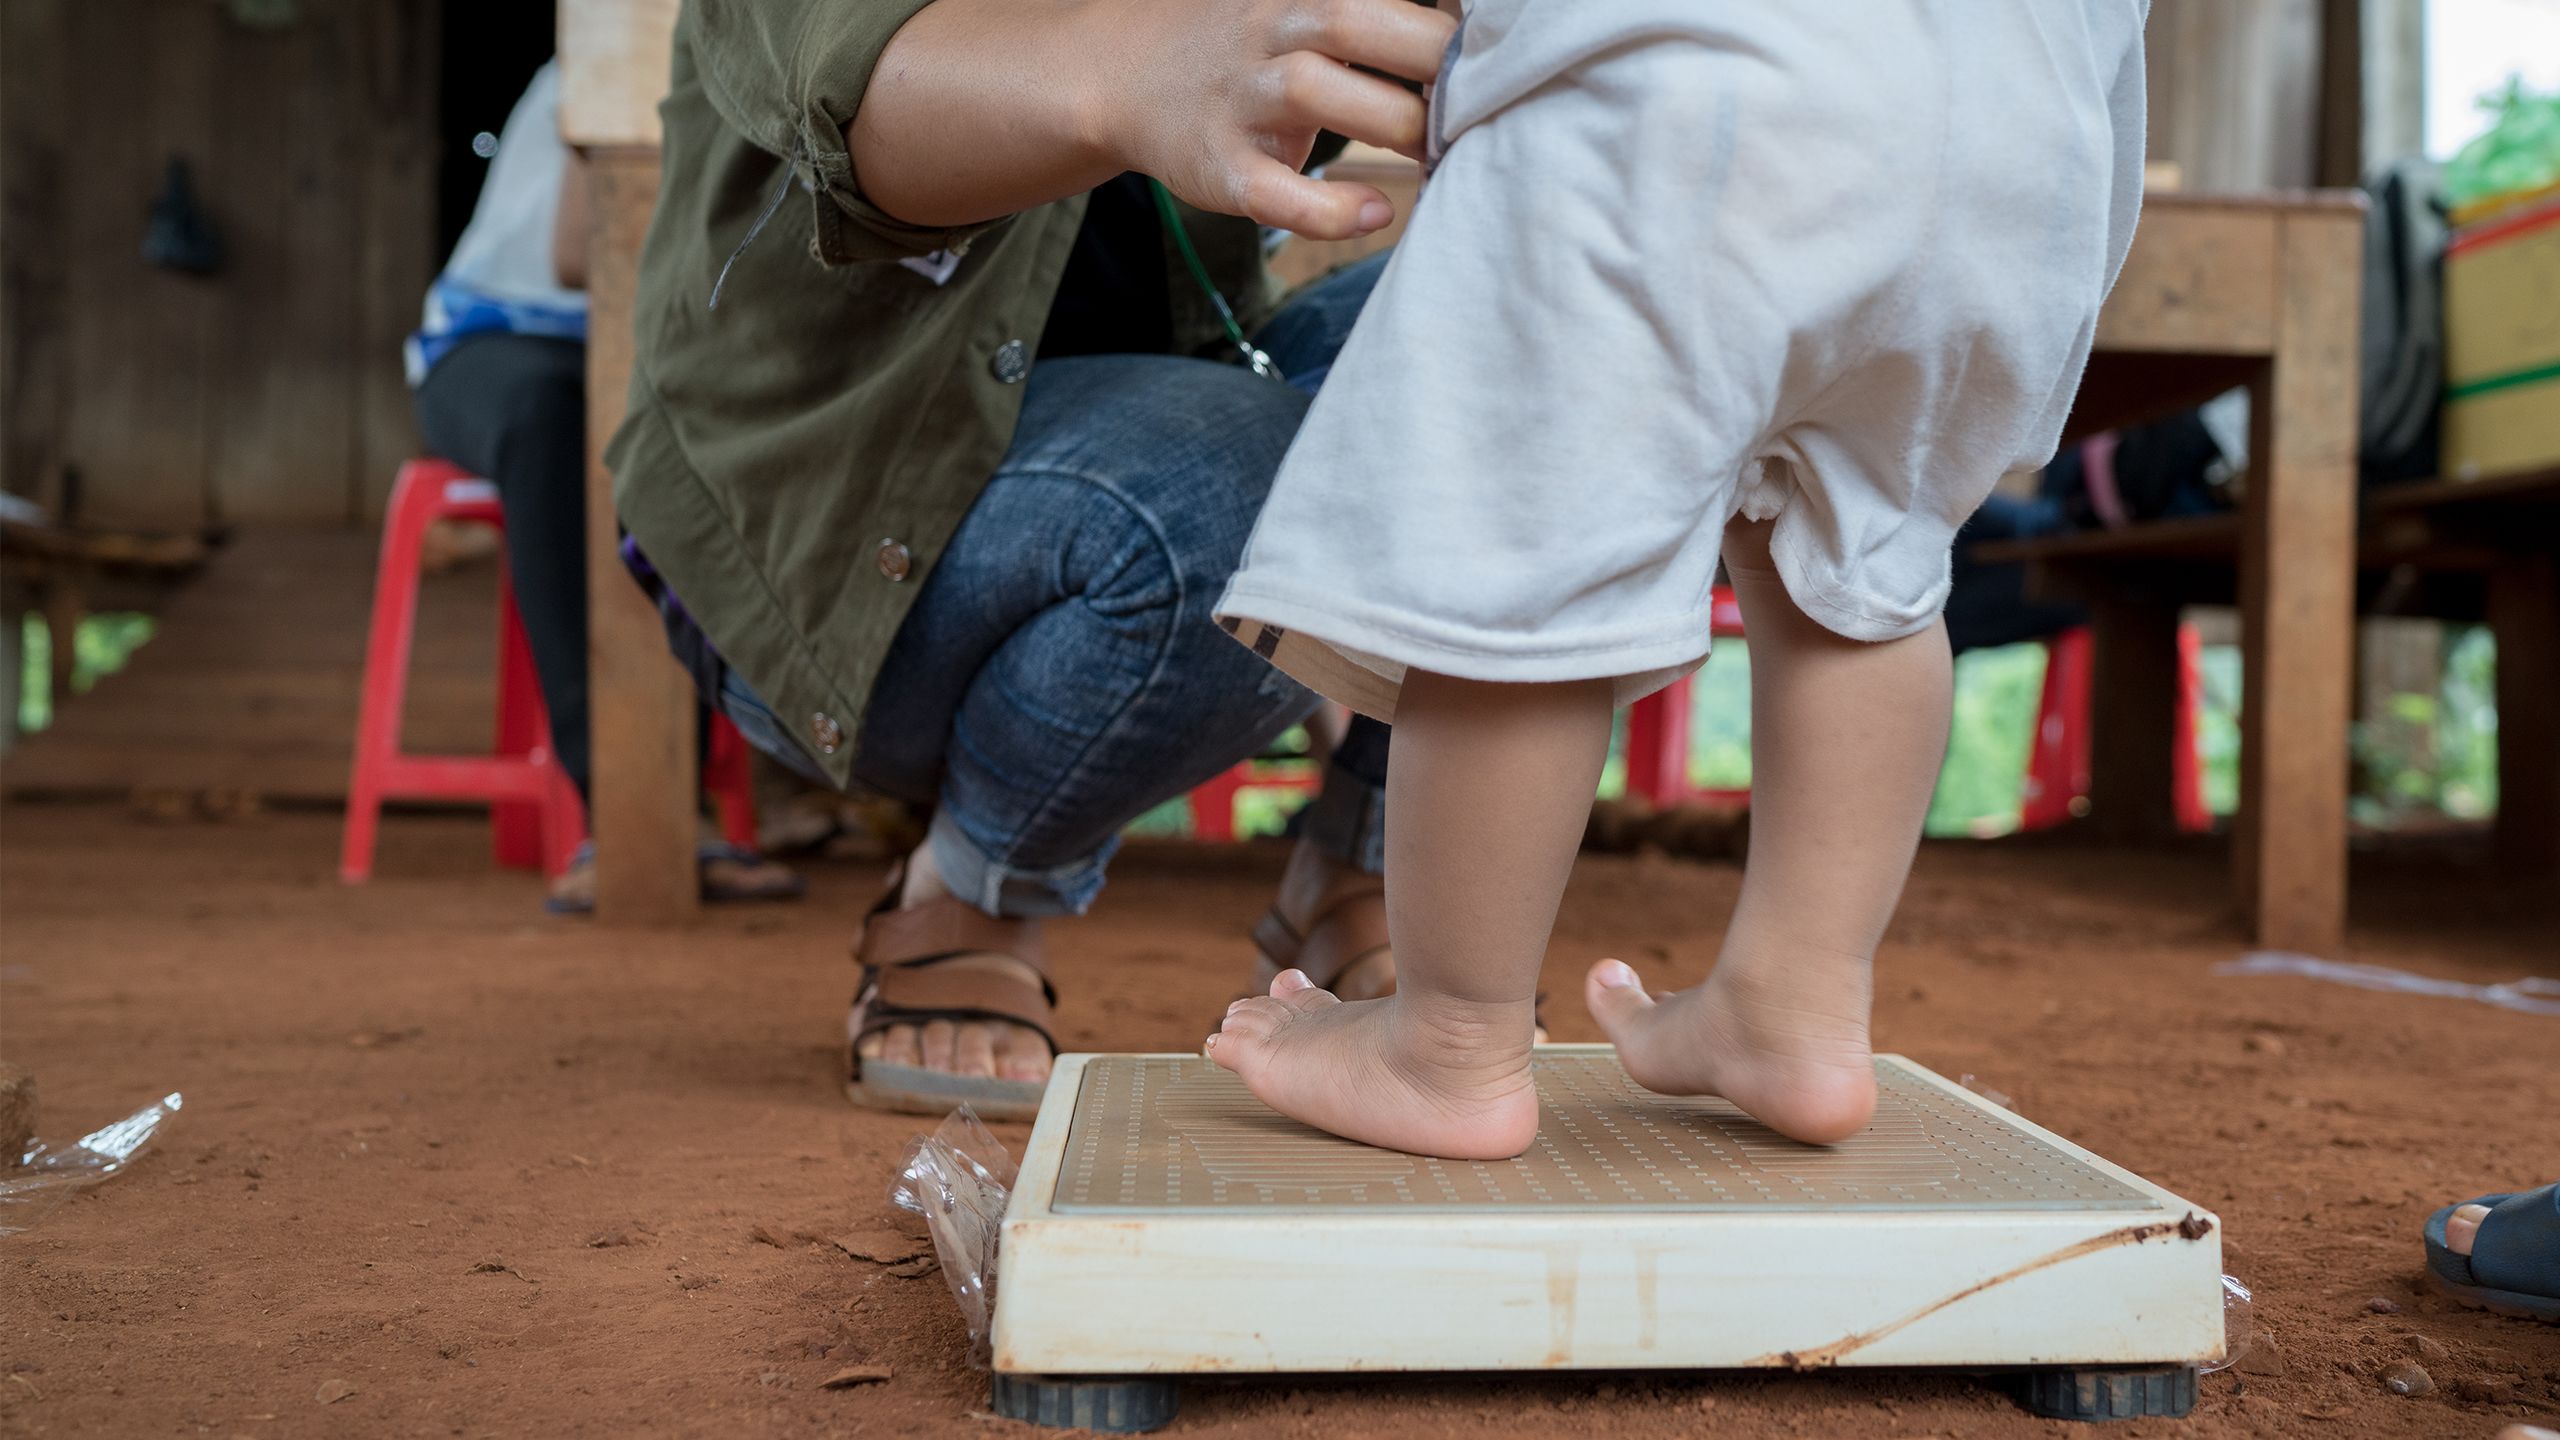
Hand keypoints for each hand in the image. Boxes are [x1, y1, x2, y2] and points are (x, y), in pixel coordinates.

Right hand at [1081, 0, 1455, 238]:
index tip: (1505, 57)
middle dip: (1434, 64)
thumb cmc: (1251, 50)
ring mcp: (1240, 99)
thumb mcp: (1304, 9)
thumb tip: (1481, 41)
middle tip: (1488, 106)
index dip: (1450, 28)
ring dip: (1394, 124)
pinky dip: (1328, 208)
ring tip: (1443, 157)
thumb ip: (1377, 20)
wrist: (1123, 76)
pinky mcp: (1219, 165)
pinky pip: (1274, 190)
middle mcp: (1270, 33)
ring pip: (1315, 94)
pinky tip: (1376, 214)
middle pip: (1359, 24)